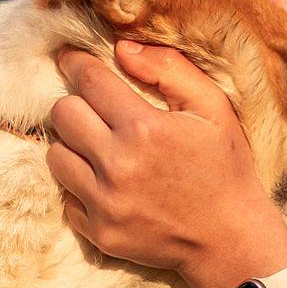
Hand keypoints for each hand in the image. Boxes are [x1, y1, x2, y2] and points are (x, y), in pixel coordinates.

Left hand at [47, 41, 286, 287]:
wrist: (230, 239)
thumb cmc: (224, 167)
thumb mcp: (213, 108)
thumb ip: (170, 69)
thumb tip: (122, 48)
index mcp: (144, 129)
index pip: (88, 81)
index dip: (75, 62)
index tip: (70, 57)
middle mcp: (118, 166)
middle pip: (62, 114)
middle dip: (76, 104)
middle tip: (94, 108)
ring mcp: (105, 203)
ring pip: (56, 156)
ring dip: (73, 145)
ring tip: (98, 146)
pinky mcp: (99, 233)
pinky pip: (66, 197)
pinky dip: (80, 185)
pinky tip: (106, 182)